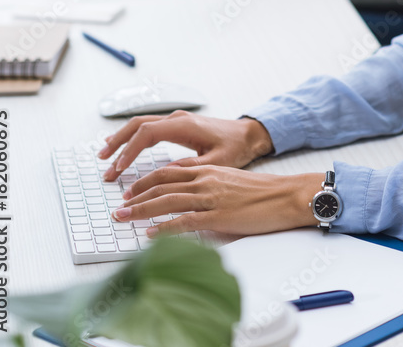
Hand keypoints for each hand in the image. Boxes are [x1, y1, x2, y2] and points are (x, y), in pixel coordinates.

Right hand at [98, 111, 273, 180]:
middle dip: (118, 143)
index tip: (118, 169)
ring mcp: (176, 120)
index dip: (129, 150)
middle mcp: (177, 119)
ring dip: (122, 139)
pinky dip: (132, 137)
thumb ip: (192, 168)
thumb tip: (166, 175)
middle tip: (103, 164)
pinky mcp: (177, 126)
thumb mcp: (217, 162)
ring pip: (141, 124)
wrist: (248, 135)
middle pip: (138, 125)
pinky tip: (122, 147)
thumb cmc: (236, 147)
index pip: (147, 133)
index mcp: (185, 125)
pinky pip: (148, 128)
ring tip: (104, 156)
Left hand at [112, 163, 321, 237]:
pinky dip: (163, 227)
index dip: (146, 181)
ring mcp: (210, 197)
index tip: (130, 190)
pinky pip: (184, 221)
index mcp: (208, 169)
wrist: (284, 196)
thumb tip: (187, 201)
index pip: (168, 171)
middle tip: (118, 206)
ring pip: (167, 200)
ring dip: (141, 210)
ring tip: (123, 218)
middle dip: (136, 195)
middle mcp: (205, 180)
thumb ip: (207, 186)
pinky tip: (150, 233)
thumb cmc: (260, 192)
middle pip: (161, 184)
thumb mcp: (229, 181)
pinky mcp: (218, 216)